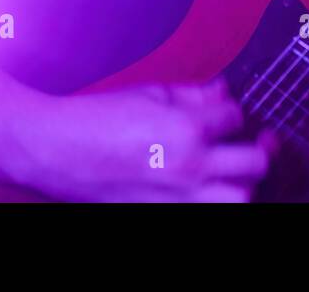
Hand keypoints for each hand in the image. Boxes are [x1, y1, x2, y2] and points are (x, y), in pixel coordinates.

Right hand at [13, 79, 276, 201]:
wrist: (52, 152)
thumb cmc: (94, 120)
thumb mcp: (148, 94)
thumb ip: (193, 94)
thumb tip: (223, 92)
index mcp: (186, 130)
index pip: (236, 117)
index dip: (231, 112)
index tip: (221, 115)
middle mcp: (189, 168)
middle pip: (256, 163)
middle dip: (255, 150)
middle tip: (246, 146)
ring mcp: (177, 200)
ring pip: (241, 200)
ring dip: (240, 185)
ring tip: (230, 175)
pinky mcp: (162, 215)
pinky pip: (206, 214)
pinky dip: (210, 202)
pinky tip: (202, 191)